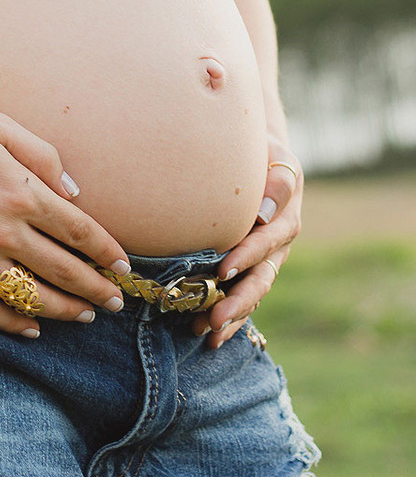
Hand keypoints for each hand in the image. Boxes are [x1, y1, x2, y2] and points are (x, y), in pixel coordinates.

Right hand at [0, 101, 131, 336]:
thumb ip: (43, 156)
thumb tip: (73, 192)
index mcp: (22, 191)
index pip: (80, 232)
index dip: (107, 252)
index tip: (123, 266)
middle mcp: (4, 230)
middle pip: (64, 270)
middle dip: (96, 289)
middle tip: (115, 302)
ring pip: (32, 296)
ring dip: (65, 310)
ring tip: (85, 316)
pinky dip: (13, 323)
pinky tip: (32, 328)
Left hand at [190, 136, 302, 348]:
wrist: (263, 161)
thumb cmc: (266, 155)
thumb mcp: (278, 158)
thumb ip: (276, 183)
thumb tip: (263, 214)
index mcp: (285, 220)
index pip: (267, 241)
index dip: (248, 255)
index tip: (224, 269)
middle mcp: (277, 248)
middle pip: (261, 279)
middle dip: (238, 301)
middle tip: (214, 318)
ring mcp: (264, 263)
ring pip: (252, 295)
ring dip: (231, 315)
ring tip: (206, 331)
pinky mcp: (250, 271)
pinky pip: (241, 298)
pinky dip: (227, 318)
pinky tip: (206, 334)